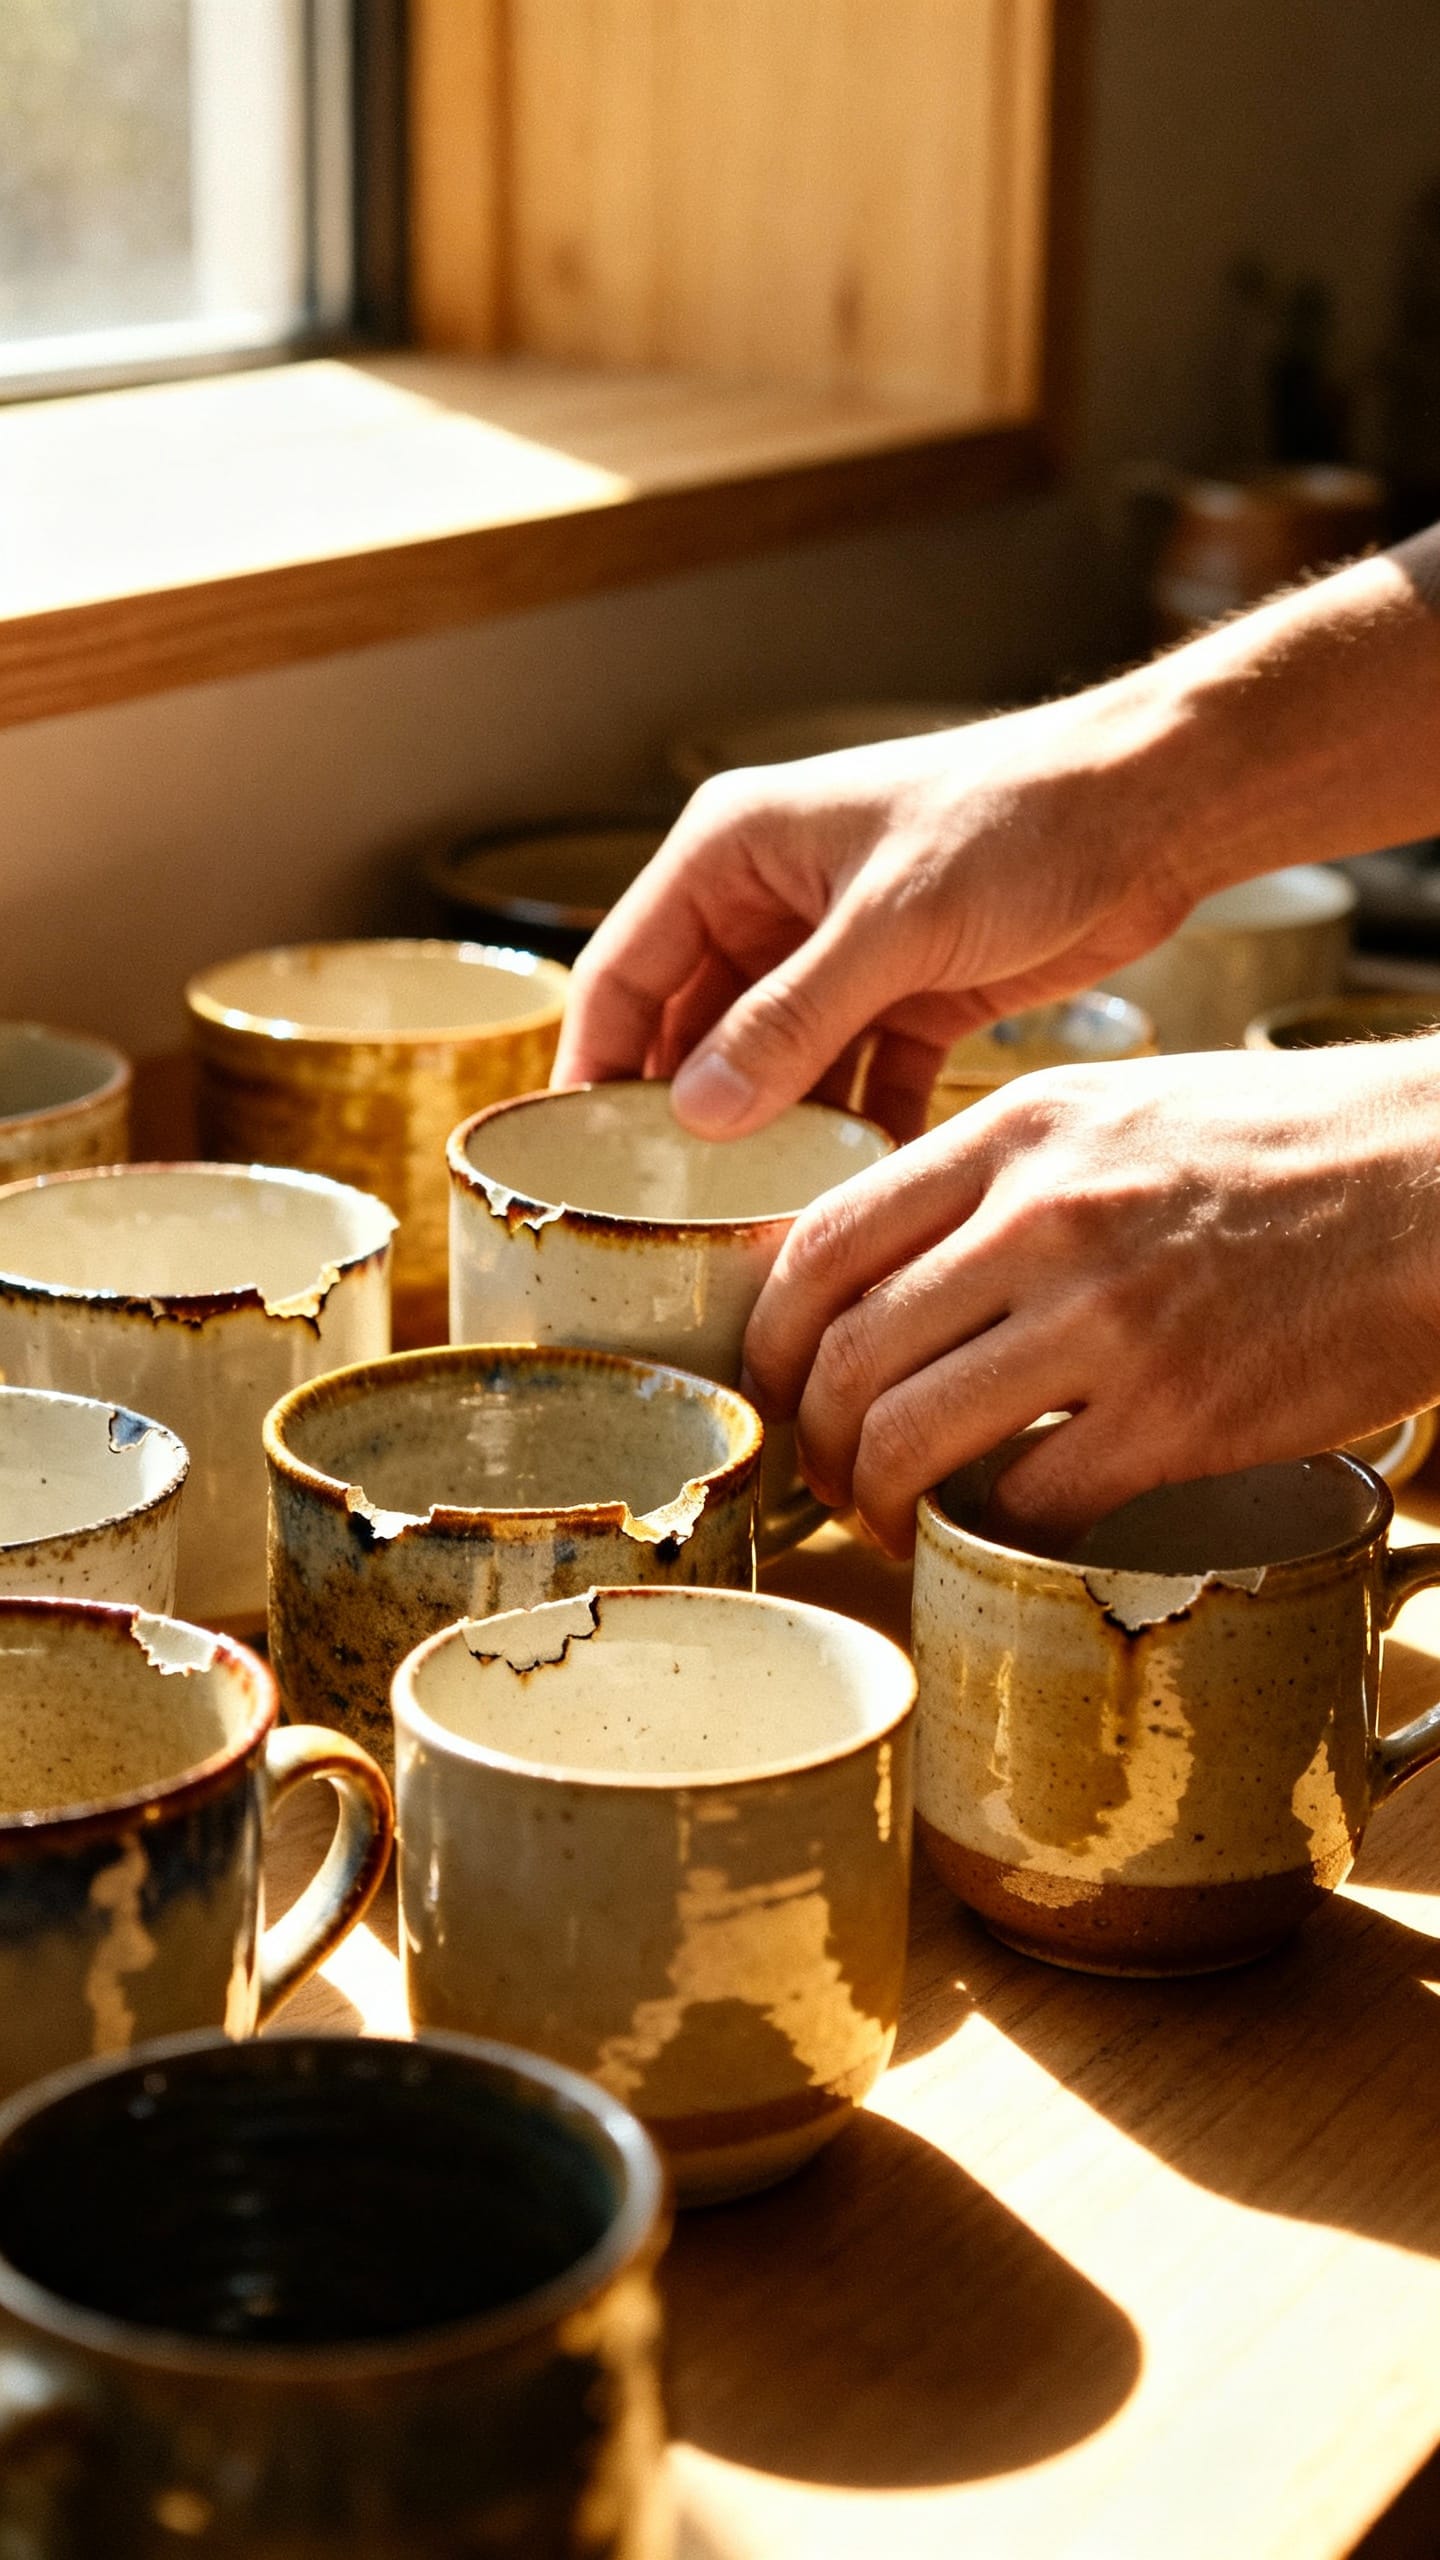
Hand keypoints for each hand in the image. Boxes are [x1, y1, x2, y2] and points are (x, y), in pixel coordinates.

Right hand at [554, 553, 1439, 1144]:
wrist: (1152, 811)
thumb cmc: (1018, 822)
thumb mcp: (891, 924)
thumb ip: (792, 1019)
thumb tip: (698, 1112)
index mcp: (732, 851)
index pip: (623, 970)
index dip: (589, 1063)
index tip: (569, 1157)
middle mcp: (771, 902)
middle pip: (691, 1029)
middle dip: (682, 1117)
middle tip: (661, 1212)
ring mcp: (839, 954)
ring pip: (773, 1066)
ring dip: (769, 1135)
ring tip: (750, 1221)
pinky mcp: (908, 996)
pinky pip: (853, 1082)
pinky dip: (852, 1132)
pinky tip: (849, 1194)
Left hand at [741, 1040, 1439, 1554]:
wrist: (1438, 1186)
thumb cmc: (1288, 1148)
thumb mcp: (1118, 1109)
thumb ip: (1002, 1175)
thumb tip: (899, 1266)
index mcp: (1016, 1134)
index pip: (822, 1244)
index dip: (769, 1340)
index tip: (778, 1386)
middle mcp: (1041, 1219)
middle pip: (842, 1356)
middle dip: (812, 1442)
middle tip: (830, 1478)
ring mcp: (1107, 1320)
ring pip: (906, 1437)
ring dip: (876, 1502)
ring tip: (892, 1520)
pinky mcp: (1178, 1416)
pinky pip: (1027, 1501)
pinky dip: (991, 1531)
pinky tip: (1002, 1529)